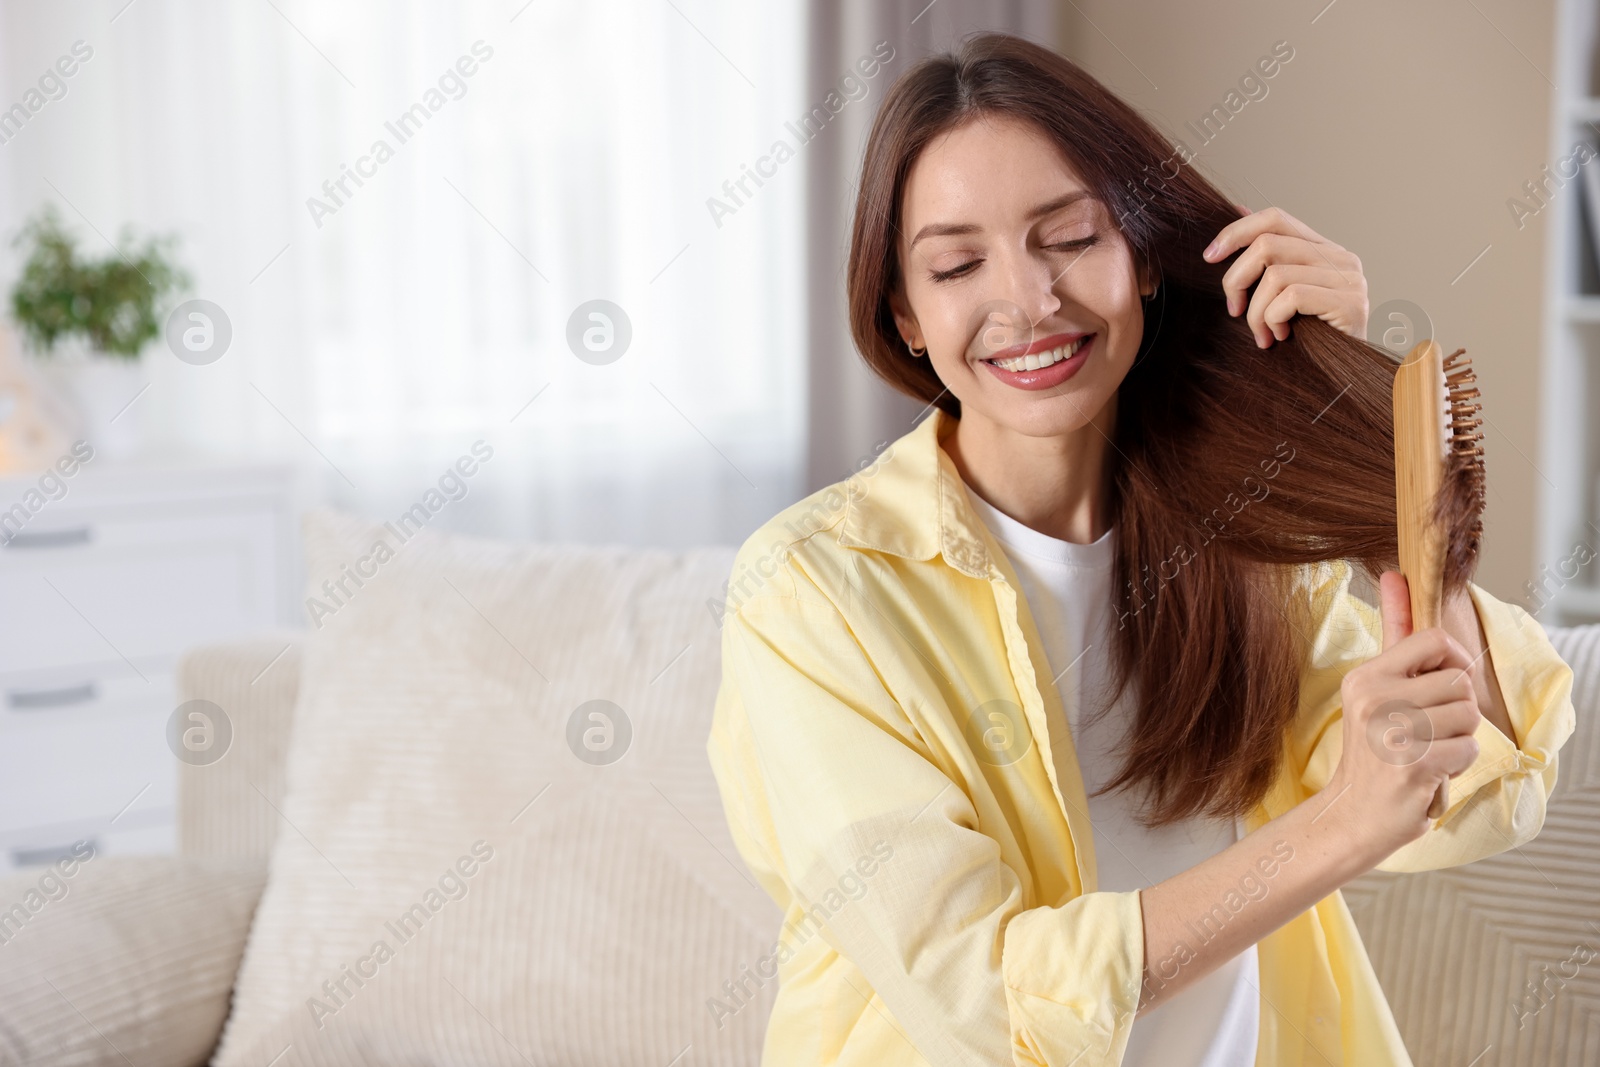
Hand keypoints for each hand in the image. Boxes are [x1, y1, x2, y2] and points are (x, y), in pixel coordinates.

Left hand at [1201, 204, 1368, 348]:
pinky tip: (1278, 336)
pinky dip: (1273, 319)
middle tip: (1233, 309)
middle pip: (1267, 244)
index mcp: (1325, 249)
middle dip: (1236, 279)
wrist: (1352, 374)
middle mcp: (1341, 257)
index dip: (1237, 231)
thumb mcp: (1286, 295)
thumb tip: (1238, 209)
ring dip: (1255, 311)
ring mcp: (1349, 279)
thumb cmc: (1314, 337)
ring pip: (1275, 275)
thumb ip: (1270, 259)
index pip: (1276, 218)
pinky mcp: (1350, 303)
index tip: (1210, 256)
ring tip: (1261, 333)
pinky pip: (1291, 297)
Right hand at [1321, 570, 1482, 864]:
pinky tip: (1428, 773)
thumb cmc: (1373, 752)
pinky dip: (1456, 766)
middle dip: (1458, 709)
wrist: (1353, 816)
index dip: (1452, 663)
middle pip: (1462, 680)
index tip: (1436, 686)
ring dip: (1459, 740)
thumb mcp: (1376, 689)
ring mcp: (1392, 731)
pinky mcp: (1412, 763)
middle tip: (1426, 731)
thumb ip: (1393, 633)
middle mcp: (1374, 698)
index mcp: (1366, 676)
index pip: (1435, 639)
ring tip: (1427, 752)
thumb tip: (1396, 573)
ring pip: (1469, 715)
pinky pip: (1467, 749)